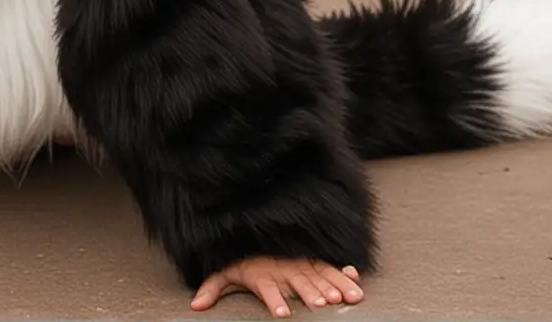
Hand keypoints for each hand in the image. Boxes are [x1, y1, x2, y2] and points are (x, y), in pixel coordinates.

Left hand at [190, 257, 363, 315]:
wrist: (256, 237)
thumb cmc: (244, 263)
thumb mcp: (225, 273)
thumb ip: (213, 289)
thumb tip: (196, 305)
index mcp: (263, 276)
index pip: (268, 289)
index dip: (274, 300)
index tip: (281, 313)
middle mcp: (284, 271)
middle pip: (299, 283)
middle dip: (311, 293)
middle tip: (322, 303)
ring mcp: (300, 265)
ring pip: (319, 276)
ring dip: (333, 285)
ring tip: (346, 297)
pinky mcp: (314, 262)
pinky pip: (330, 267)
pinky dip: (343, 272)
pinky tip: (354, 277)